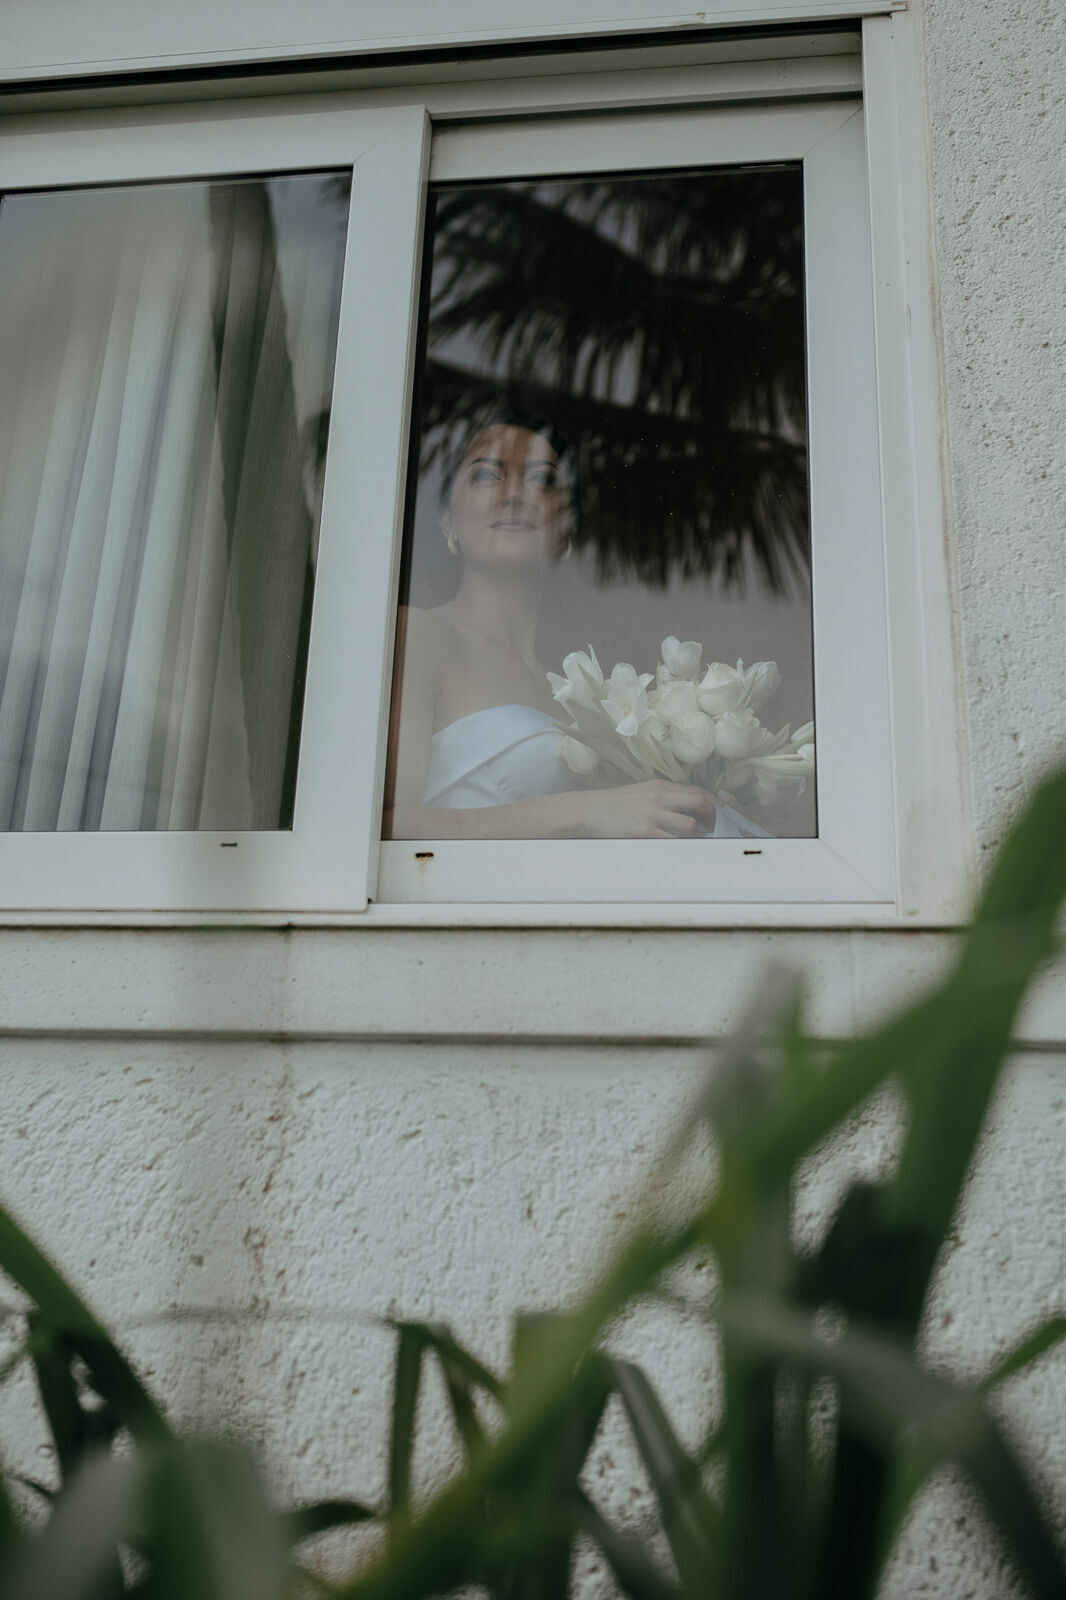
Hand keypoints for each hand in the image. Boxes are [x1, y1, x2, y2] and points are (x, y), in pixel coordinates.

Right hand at [575, 780, 716, 838]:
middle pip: (700, 803)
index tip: (715, 815)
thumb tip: (688, 810)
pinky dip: (681, 847)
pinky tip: (678, 849)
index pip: (697, 790)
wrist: (589, 811)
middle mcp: (660, 797)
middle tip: (710, 829)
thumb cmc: (614, 805)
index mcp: (660, 786)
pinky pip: (673, 842)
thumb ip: (664, 797)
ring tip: (692, 841)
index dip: (713, 803)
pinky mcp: (645, 832)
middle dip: (712, 818)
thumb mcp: (641, 792)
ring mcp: (653, 815)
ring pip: (690, 826)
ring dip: (696, 836)